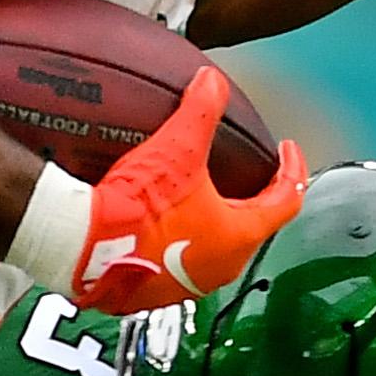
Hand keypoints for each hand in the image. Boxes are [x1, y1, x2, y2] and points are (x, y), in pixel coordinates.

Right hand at [73, 67, 307, 312]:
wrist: (84, 246)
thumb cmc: (138, 207)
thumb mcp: (176, 149)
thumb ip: (201, 110)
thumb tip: (212, 81)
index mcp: (239, 235)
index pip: (286, 201)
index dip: (292, 171)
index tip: (287, 153)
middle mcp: (222, 267)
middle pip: (252, 227)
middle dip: (252, 199)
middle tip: (245, 175)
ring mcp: (190, 286)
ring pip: (216, 250)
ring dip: (214, 224)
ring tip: (202, 198)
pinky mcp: (157, 293)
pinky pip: (180, 267)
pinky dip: (181, 245)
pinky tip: (165, 227)